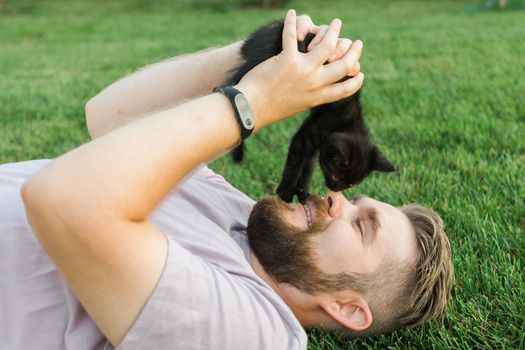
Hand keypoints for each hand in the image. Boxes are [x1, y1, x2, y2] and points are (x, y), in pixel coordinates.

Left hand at [236, 10, 363, 129]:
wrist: (252, 109)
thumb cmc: (270, 109)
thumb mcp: (295, 106)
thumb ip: (308, 96)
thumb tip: (314, 92)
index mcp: (317, 97)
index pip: (345, 89)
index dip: (356, 79)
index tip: (359, 72)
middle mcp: (314, 83)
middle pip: (343, 64)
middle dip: (354, 51)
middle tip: (357, 43)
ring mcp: (303, 70)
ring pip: (327, 45)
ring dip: (333, 31)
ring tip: (336, 23)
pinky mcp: (287, 60)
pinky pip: (291, 36)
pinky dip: (291, 22)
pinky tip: (292, 13)